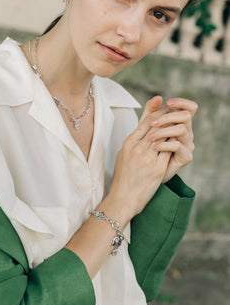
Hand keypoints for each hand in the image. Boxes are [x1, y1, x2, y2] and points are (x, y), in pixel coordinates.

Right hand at [106, 96, 172, 220]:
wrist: (124, 197)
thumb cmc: (123, 176)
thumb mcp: (124, 153)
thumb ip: (134, 139)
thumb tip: (144, 127)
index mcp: (128, 143)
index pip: (145, 121)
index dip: (157, 112)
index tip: (165, 106)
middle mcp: (138, 149)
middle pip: (156, 126)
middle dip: (167, 116)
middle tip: (176, 109)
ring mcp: (148, 159)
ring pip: (164, 136)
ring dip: (173, 128)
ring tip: (180, 122)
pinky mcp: (157, 169)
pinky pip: (169, 151)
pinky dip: (175, 143)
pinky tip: (180, 138)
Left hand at [147, 98, 197, 181]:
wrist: (145, 174)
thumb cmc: (146, 149)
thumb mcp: (146, 128)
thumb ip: (151, 112)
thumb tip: (158, 97)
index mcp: (180, 123)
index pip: (189, 107)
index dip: (182, 102)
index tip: (167, 102)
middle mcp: (187, 132)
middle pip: (185, 116)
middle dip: (167, 116)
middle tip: (152, 123)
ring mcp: (187, 144)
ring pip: (181, 129)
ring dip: (163, 131)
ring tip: (149, 137)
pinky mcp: (186, 157)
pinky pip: (178, 146)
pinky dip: (164, 144)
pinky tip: (154, 147)